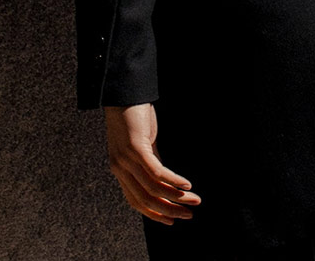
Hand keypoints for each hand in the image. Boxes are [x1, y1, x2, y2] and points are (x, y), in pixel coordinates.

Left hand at [103, 103, 201, 223]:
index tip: (172, 221)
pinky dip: (173, 180)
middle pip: (145, 200)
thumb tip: (165, 179)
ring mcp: (126, 159)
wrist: (124, 94)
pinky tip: (186, 184)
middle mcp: (120, 168)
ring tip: (194, 199)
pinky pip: (156, 171)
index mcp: (120, 170)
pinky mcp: (135, 148)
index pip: (136, 202)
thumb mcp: (143, 145)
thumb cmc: (133, 117)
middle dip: (169, 210)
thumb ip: (151, 162)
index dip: (154, 214)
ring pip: (152, 189)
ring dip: (176, 197)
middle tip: (189, 215)